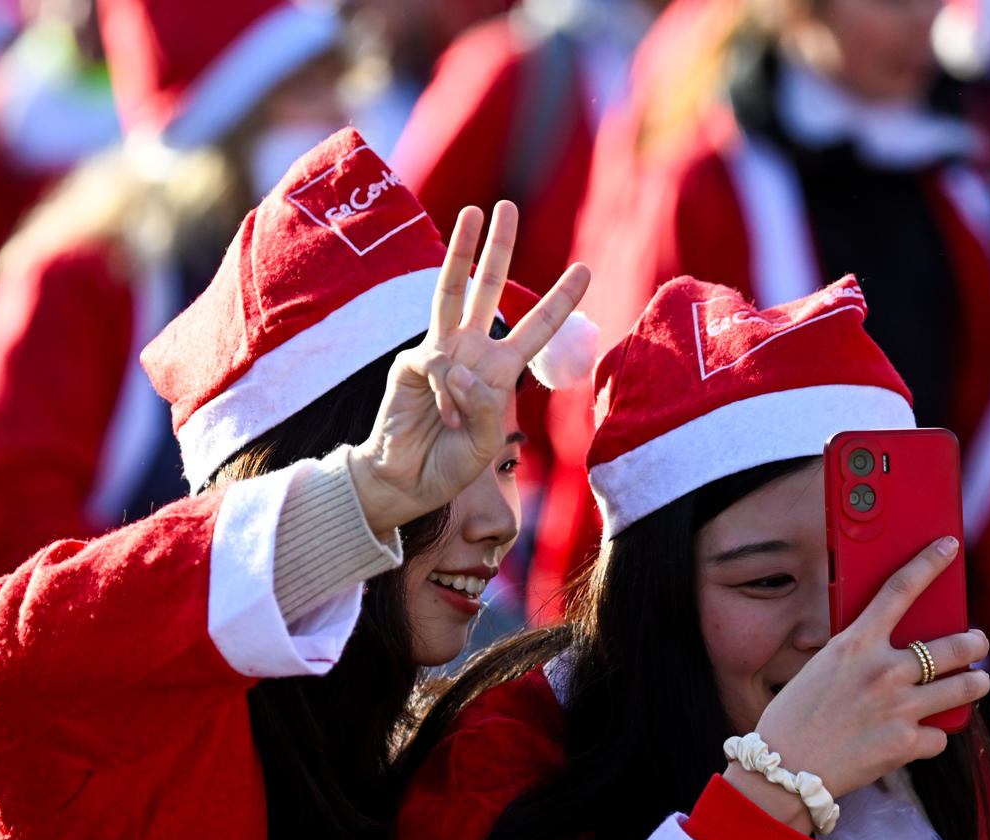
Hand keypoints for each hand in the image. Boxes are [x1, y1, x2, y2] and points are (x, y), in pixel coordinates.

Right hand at [348, 201, 590, 535]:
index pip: (536, 328)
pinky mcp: (411, 364)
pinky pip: (437, 367)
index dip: (560, 300)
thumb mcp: (483, 444)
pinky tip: (444, 419)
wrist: (404, 483)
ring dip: (461, 251)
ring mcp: (439, 353)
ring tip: (471, 211)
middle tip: (507, 205)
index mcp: (499, 370)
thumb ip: (483, 407)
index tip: (585, 268)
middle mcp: (471, 351)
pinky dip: (446, 394)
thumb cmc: (447, 466)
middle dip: (499, 247)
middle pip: (488, 288)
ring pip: (451, 291)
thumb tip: (461, 368)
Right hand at [732, 538, 989, 826]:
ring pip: (966, 686)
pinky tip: (919, 738)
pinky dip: (932, 736)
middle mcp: (883, 671)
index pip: (900, 589)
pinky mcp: (907, 744)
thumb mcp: (821, 670)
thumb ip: (859, 655)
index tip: (949, 547)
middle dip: (975, 641)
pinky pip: (939, 734)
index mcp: (855, 644)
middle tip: (977, 642)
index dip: (929, 563)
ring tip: (975, 682)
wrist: (784, 770)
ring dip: (976, 683)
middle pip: (955, 644)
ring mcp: (900, 708)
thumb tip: (894, 651)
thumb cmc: (794, 718)